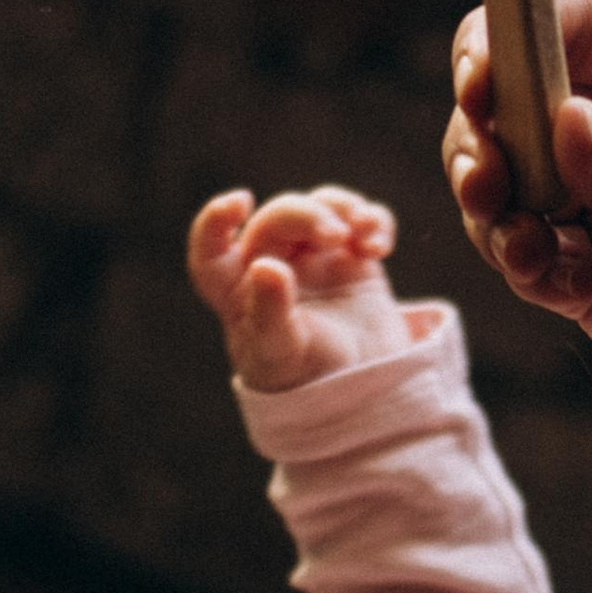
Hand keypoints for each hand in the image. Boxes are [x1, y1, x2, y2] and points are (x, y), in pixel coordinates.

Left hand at [187, 187, 409, 392]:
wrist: (362, 389)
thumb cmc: (306, 375)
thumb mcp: (281, 351)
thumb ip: (270, 312)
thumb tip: (264, 267)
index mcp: (237, 290)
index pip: (211, 250)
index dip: (215, 222)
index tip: (239, 202)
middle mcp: (270, 263)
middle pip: (278, 219)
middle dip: (307, 218)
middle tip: (335, 236)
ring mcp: (313, 256)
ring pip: (319, 207)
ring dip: (342, 209)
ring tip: (365, 231)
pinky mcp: (351, 255)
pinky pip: (359, 220)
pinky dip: (374, 223)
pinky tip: (380, 247)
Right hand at [442, 0, 591, 422]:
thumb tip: (564, 131)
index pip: (569, 18)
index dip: (509, 40)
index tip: (484, 85)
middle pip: (513, 97)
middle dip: (486, 131)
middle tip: (491, 173)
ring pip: (505, 180)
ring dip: (492, 203)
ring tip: (517, 228)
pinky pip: (530, 259)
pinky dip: (522, 262)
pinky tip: (544, 267)